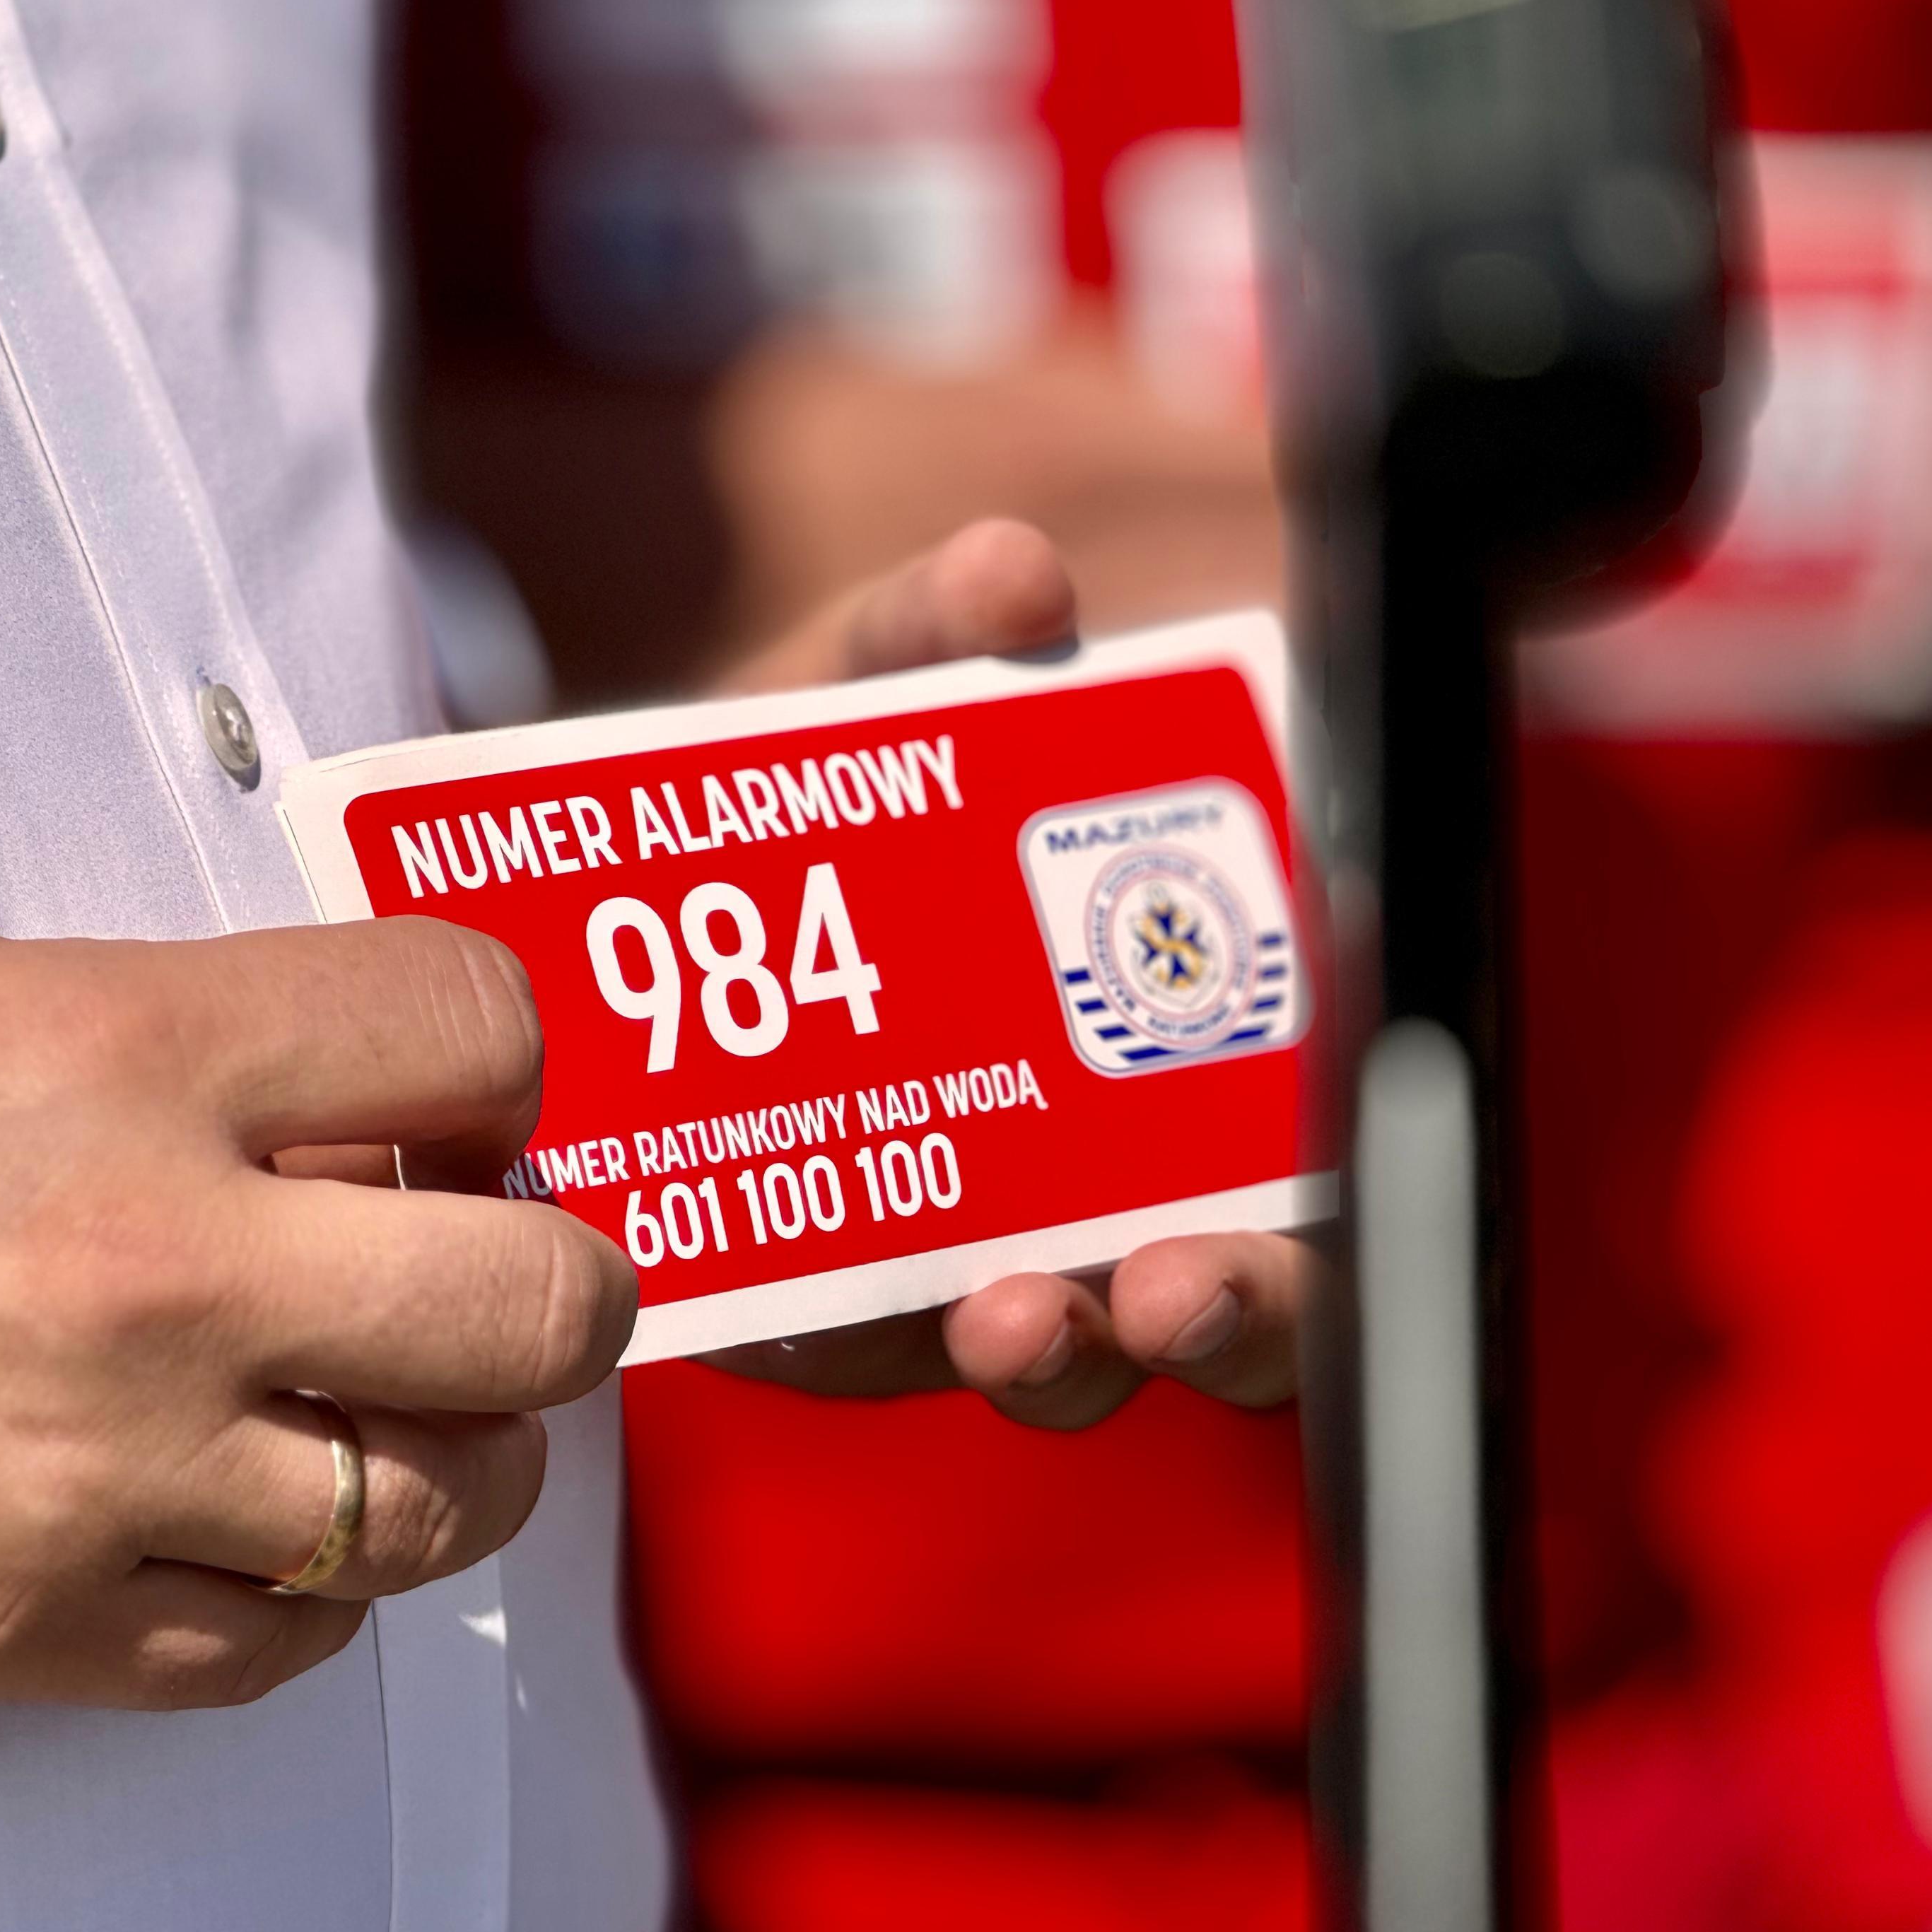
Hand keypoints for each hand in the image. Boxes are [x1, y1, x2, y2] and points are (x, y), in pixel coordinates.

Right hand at [0, 920, 632, 1727]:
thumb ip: (173, 1034)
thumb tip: (350, 1103)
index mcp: (121, 1057)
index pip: (470, 1026)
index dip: (500, 1058)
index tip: (471, 1097)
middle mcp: (149, 1269)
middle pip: (539, 1302)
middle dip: (568, 1285)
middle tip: (517, 1275)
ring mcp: (104, 1474)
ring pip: (450, 1500)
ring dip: (463, 1451)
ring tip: (399, 1405)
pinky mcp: (37, 1637)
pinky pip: (290, 1644)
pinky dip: (312, 1588)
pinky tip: (259, 1520)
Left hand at [706, 518, 1314, 1425]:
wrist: (636, 847)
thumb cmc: (826, 774)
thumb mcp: (878, 692)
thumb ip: (944, 631)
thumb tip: (1013, 576)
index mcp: (1174, 1054)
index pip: (1295, 1190)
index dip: (1286, 1246)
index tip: (1253, 1222)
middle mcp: (1098, 1182)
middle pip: (1194, 1311)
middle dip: (1193, 1318)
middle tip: (1142, 1294)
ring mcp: (958, 1248)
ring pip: (1036, 1355)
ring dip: (1037, 1349)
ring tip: (1001, 1316)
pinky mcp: (803, 1287)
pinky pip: (832, 1343)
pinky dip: (823, 1333)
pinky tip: (792, 1317)